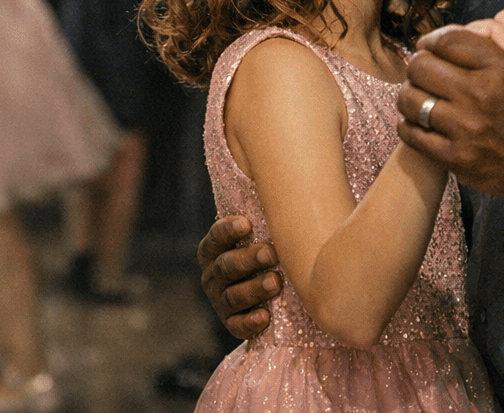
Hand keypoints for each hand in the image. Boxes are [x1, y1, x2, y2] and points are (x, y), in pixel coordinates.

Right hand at [198, 215, 281, 339]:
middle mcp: (213, 274)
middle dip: (248, 259)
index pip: (216, 237)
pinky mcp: (232, 323)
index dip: (227, 230)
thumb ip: (268, 214)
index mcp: (214, 249)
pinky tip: (265, 316)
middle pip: (226, 267)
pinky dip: (250, 322)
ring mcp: (220, 300)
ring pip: (232, 296)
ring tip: (276, 282)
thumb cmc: (271, 251)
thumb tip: (290, 178)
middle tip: (272, 253)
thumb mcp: (263, 232)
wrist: (274, 292)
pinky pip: (237, 326)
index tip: (247, 222)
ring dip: (254, 288)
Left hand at [397, 0, 503, 196]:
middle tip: (422, 72)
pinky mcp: (457, 158)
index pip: (446, 40)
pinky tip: (420, 123)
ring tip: (419, 96)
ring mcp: (467, 128)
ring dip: (411, 96)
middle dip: (419, 66)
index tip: (431, 47)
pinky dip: (410, 125)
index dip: (433, 41)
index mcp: (500, 66)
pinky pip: (412, 133)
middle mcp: (481, 94)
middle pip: (421, 66)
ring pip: (411, 99)